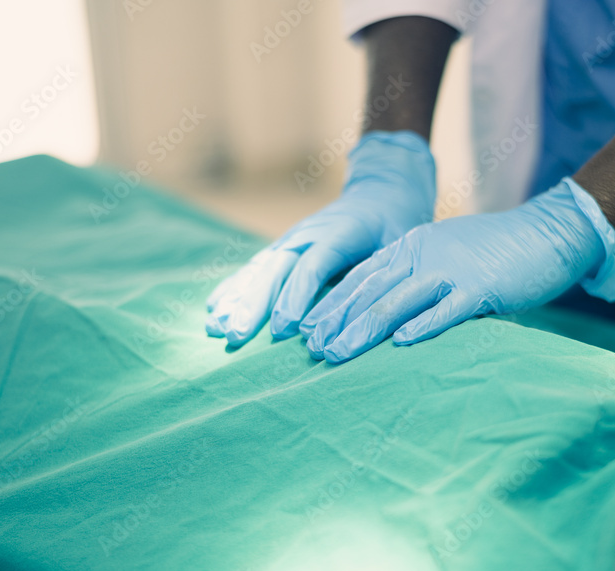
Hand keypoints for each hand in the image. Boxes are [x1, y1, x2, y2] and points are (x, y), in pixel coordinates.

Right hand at [205, 130, 435, 345]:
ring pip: (260, 270)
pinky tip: (214, 309)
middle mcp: (308, 235)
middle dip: (253, 304)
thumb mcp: (399, 245)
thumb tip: (367, 311)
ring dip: (237, 300)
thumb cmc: (396, 225)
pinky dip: (235, 288)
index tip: (284, 329)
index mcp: (339, 233)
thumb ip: (382, 272)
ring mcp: (292, 240)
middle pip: (275, 270)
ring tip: (216, 326)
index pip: (313, 266)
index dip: (297, 297)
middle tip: (236, 335)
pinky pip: (255, 269)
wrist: (382, 192)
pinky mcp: (284, 248)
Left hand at [301, 177, 614, 362]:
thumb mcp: (447, 255)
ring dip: (364, 329)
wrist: (549, 233)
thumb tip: (392, 316)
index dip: (332, 302)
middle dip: (337, 320)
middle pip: (370, 290)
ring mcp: (451, 270)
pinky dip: (422, 326)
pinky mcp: (480, 287)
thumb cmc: (498, 252)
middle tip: (312, 348)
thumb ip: (419, 279)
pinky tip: (400, 344)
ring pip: (397, 302)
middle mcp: (424, 254)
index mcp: (413, 245)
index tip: (307, 328)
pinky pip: (446, 309)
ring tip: (338, 353)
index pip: (362, 275)